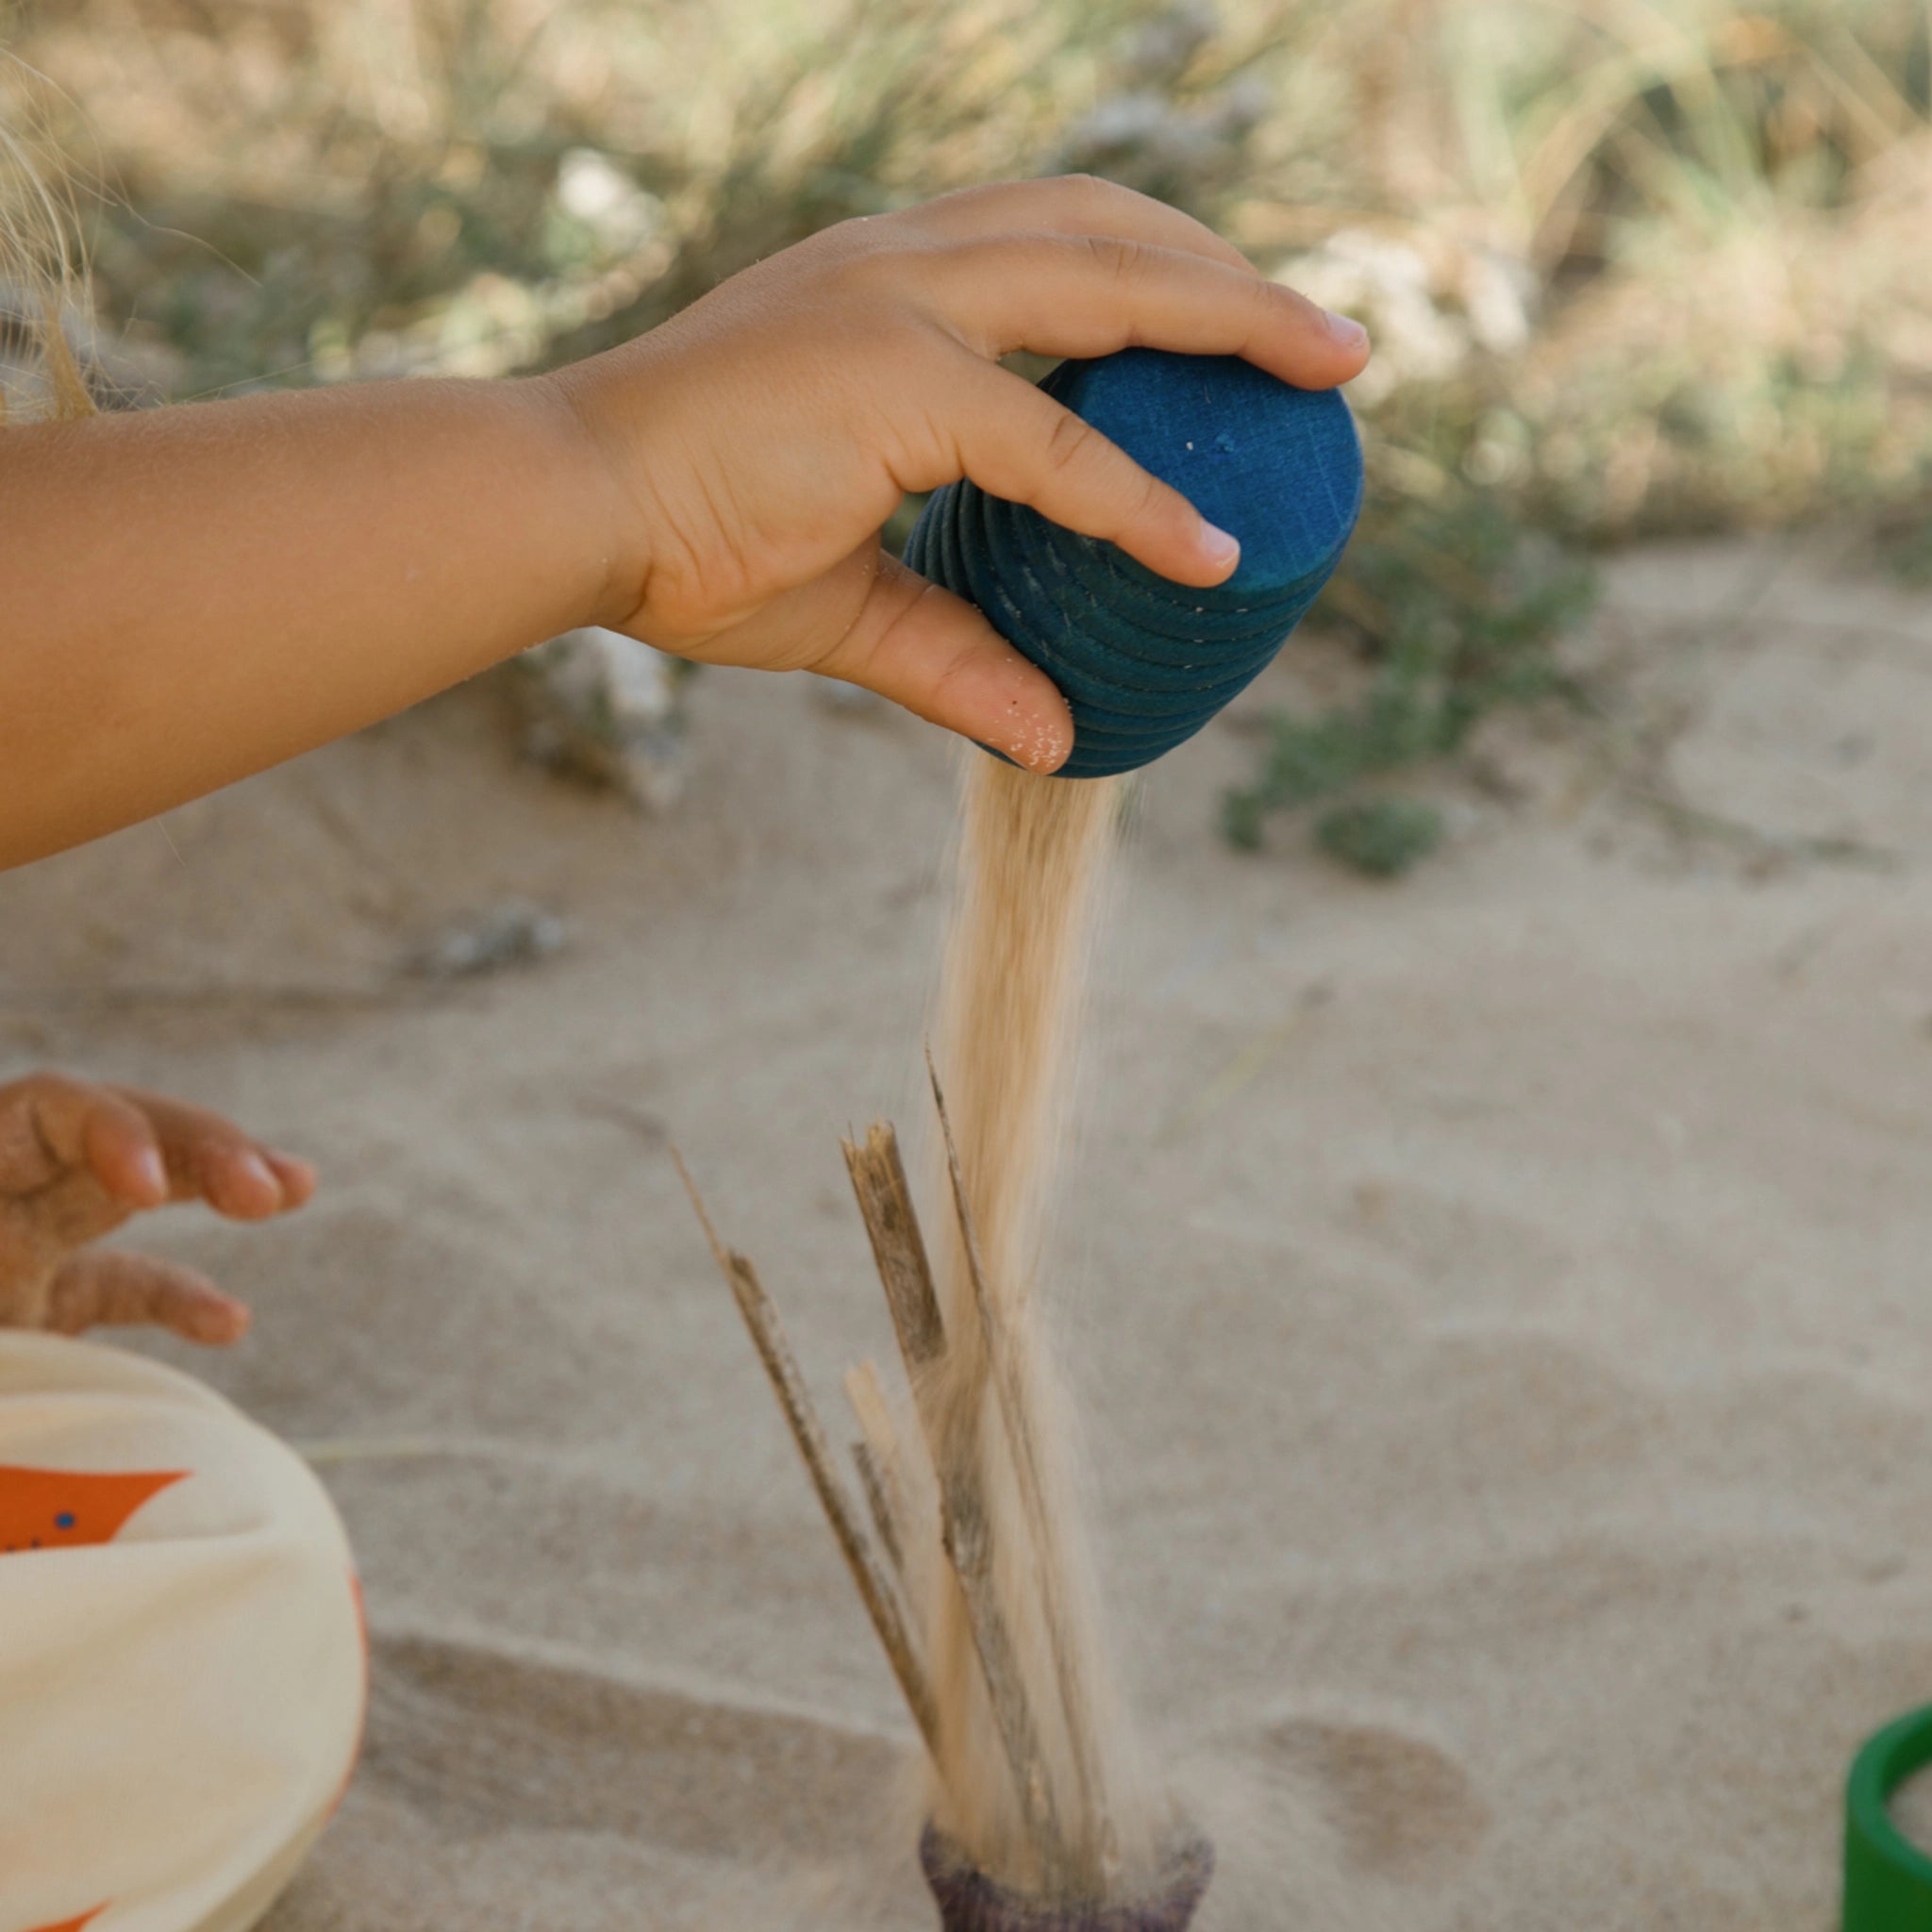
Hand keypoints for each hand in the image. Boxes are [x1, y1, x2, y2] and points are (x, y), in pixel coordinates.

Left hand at [0, 1071, 315, 1344]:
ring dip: (222, 1180)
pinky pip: (126, 1280)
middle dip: (207, 1147)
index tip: (153, 1195)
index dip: (114, 1132)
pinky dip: (184, 1297)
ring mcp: (25, 1244)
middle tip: (266, 1193)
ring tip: (295, 1190)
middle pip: (125, 1129)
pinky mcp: (43, 1303)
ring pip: (141, 1183)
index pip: (44, 1111)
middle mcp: (2, 1199)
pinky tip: (231, 1323)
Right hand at [555, 174, 1370, 771]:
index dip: (1159, 274)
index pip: (1054, 245)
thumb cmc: (677, 537)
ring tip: (1330, 364)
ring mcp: (897, 303)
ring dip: (1232, 314)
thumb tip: (1052, 738)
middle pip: (1107, 225)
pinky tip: (1210, 550)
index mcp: (886, 288)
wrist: (561, 508)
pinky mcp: (893, 379)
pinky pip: (1055, 442)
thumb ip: (954, 654)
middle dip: (1230, 273)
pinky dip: (1139, 498)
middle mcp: (900, 263)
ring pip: (1110, 275)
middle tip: (1328, 343)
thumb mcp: (845, 601)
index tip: (1237, 330)